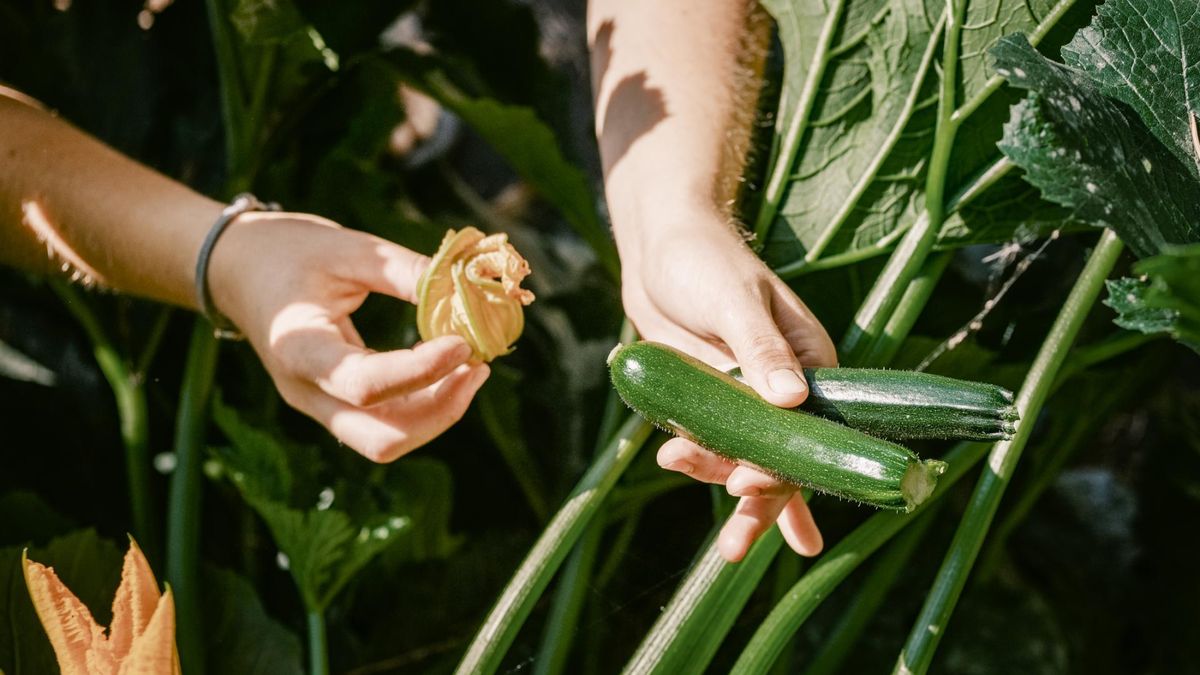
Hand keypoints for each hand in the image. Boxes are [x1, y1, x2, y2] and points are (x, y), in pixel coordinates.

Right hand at [207, 212, 489, 461]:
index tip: (464, 342)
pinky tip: (451, 371)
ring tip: (474, 367)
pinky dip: (425, 407)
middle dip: (439, 411)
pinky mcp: (334, 405)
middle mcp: (305, 392)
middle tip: (478, 365)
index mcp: (297, 349)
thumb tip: (469, 289)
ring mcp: (318, 406)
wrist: (237, 269)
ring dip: (438, 413)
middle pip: (380, 438)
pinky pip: (385, 425)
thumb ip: (405, 271)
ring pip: (386, 441)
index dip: (421, 371)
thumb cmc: (289, 251)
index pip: (365, 384)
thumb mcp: (347, 247)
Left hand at [620, 210, 837, 561]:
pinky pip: (712, 442)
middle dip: (760, 503)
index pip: (811, 430)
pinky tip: (684, 473)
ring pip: (743, 456)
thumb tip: (792, 398)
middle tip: (735, 547)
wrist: (659, 245)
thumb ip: (760, 349)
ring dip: (715, 475)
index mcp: (812, 362)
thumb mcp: (734, 300)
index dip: (783, 466)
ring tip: (673, 462)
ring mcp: (747, 396)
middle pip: (782, 458)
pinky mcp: (712, 398)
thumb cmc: (704, 258)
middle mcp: (786, 388)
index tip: (747, 486)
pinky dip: (701, 461)